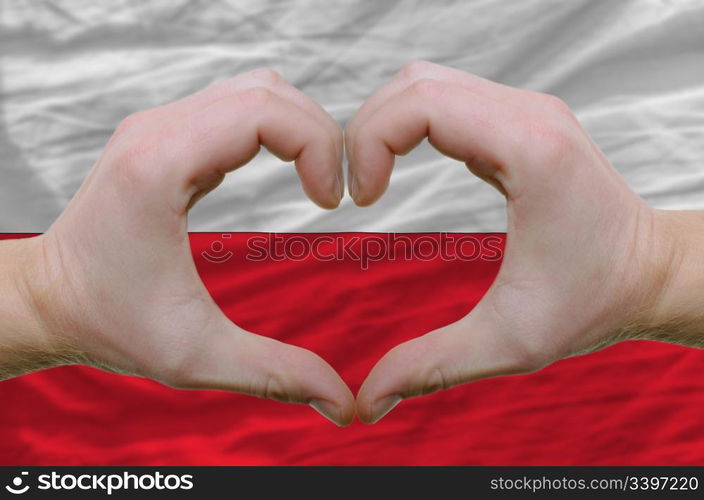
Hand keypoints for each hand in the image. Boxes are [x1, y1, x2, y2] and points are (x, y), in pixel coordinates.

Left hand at [2, 69, 353, 424]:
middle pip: (268, 91)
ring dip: (300, 127)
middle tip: (335, 192)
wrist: (48, 300)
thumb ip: (275, 374)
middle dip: (321, 134)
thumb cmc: (108, 323)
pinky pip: (235, 107)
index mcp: (160, 166)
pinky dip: (274, 130)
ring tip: (317, 180)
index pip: (265, 112)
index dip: (320, 147)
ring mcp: (158, 127)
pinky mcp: (164, 137)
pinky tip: (286, 171)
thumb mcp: (196, 357)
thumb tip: (343, 402)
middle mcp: (157, 131)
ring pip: (254, 89)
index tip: (332, 203)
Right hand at [346, 61, 686, 423]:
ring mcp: (527, 112)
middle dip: (365, 129)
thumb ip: (431, 367)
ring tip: (372, 179)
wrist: (651, 274)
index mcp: (530, 151)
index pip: (421, 103)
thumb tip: (367, 402)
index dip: (368, 142)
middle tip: (355, 190)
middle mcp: (529, 115)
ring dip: (385, 123)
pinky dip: (410, 125)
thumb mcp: (509, 343)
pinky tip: (402, 167)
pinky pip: (448, 99)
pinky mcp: (520, 121)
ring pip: (427, 83)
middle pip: (415, 83)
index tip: (361, 200)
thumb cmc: (594, 303)